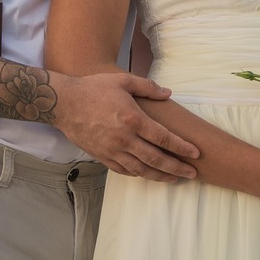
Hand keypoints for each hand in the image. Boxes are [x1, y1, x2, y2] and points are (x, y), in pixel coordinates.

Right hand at [50, 72, 199, 181]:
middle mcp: (124, 138)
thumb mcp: (123, 81)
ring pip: (141, 170)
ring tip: (174, 179)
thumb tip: (168, 93)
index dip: (182, 147)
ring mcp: (112, 150)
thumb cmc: (94, 88)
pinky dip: (138, 174)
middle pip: (156, 159)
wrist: (64, 103)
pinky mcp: (102, 156)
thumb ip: (148, 87)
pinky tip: (147, 174)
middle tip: (192, 174)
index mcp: (133, 119)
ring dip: (160, 176)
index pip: (163, 138)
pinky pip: (124, 170)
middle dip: (177, 168)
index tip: (196, 154)